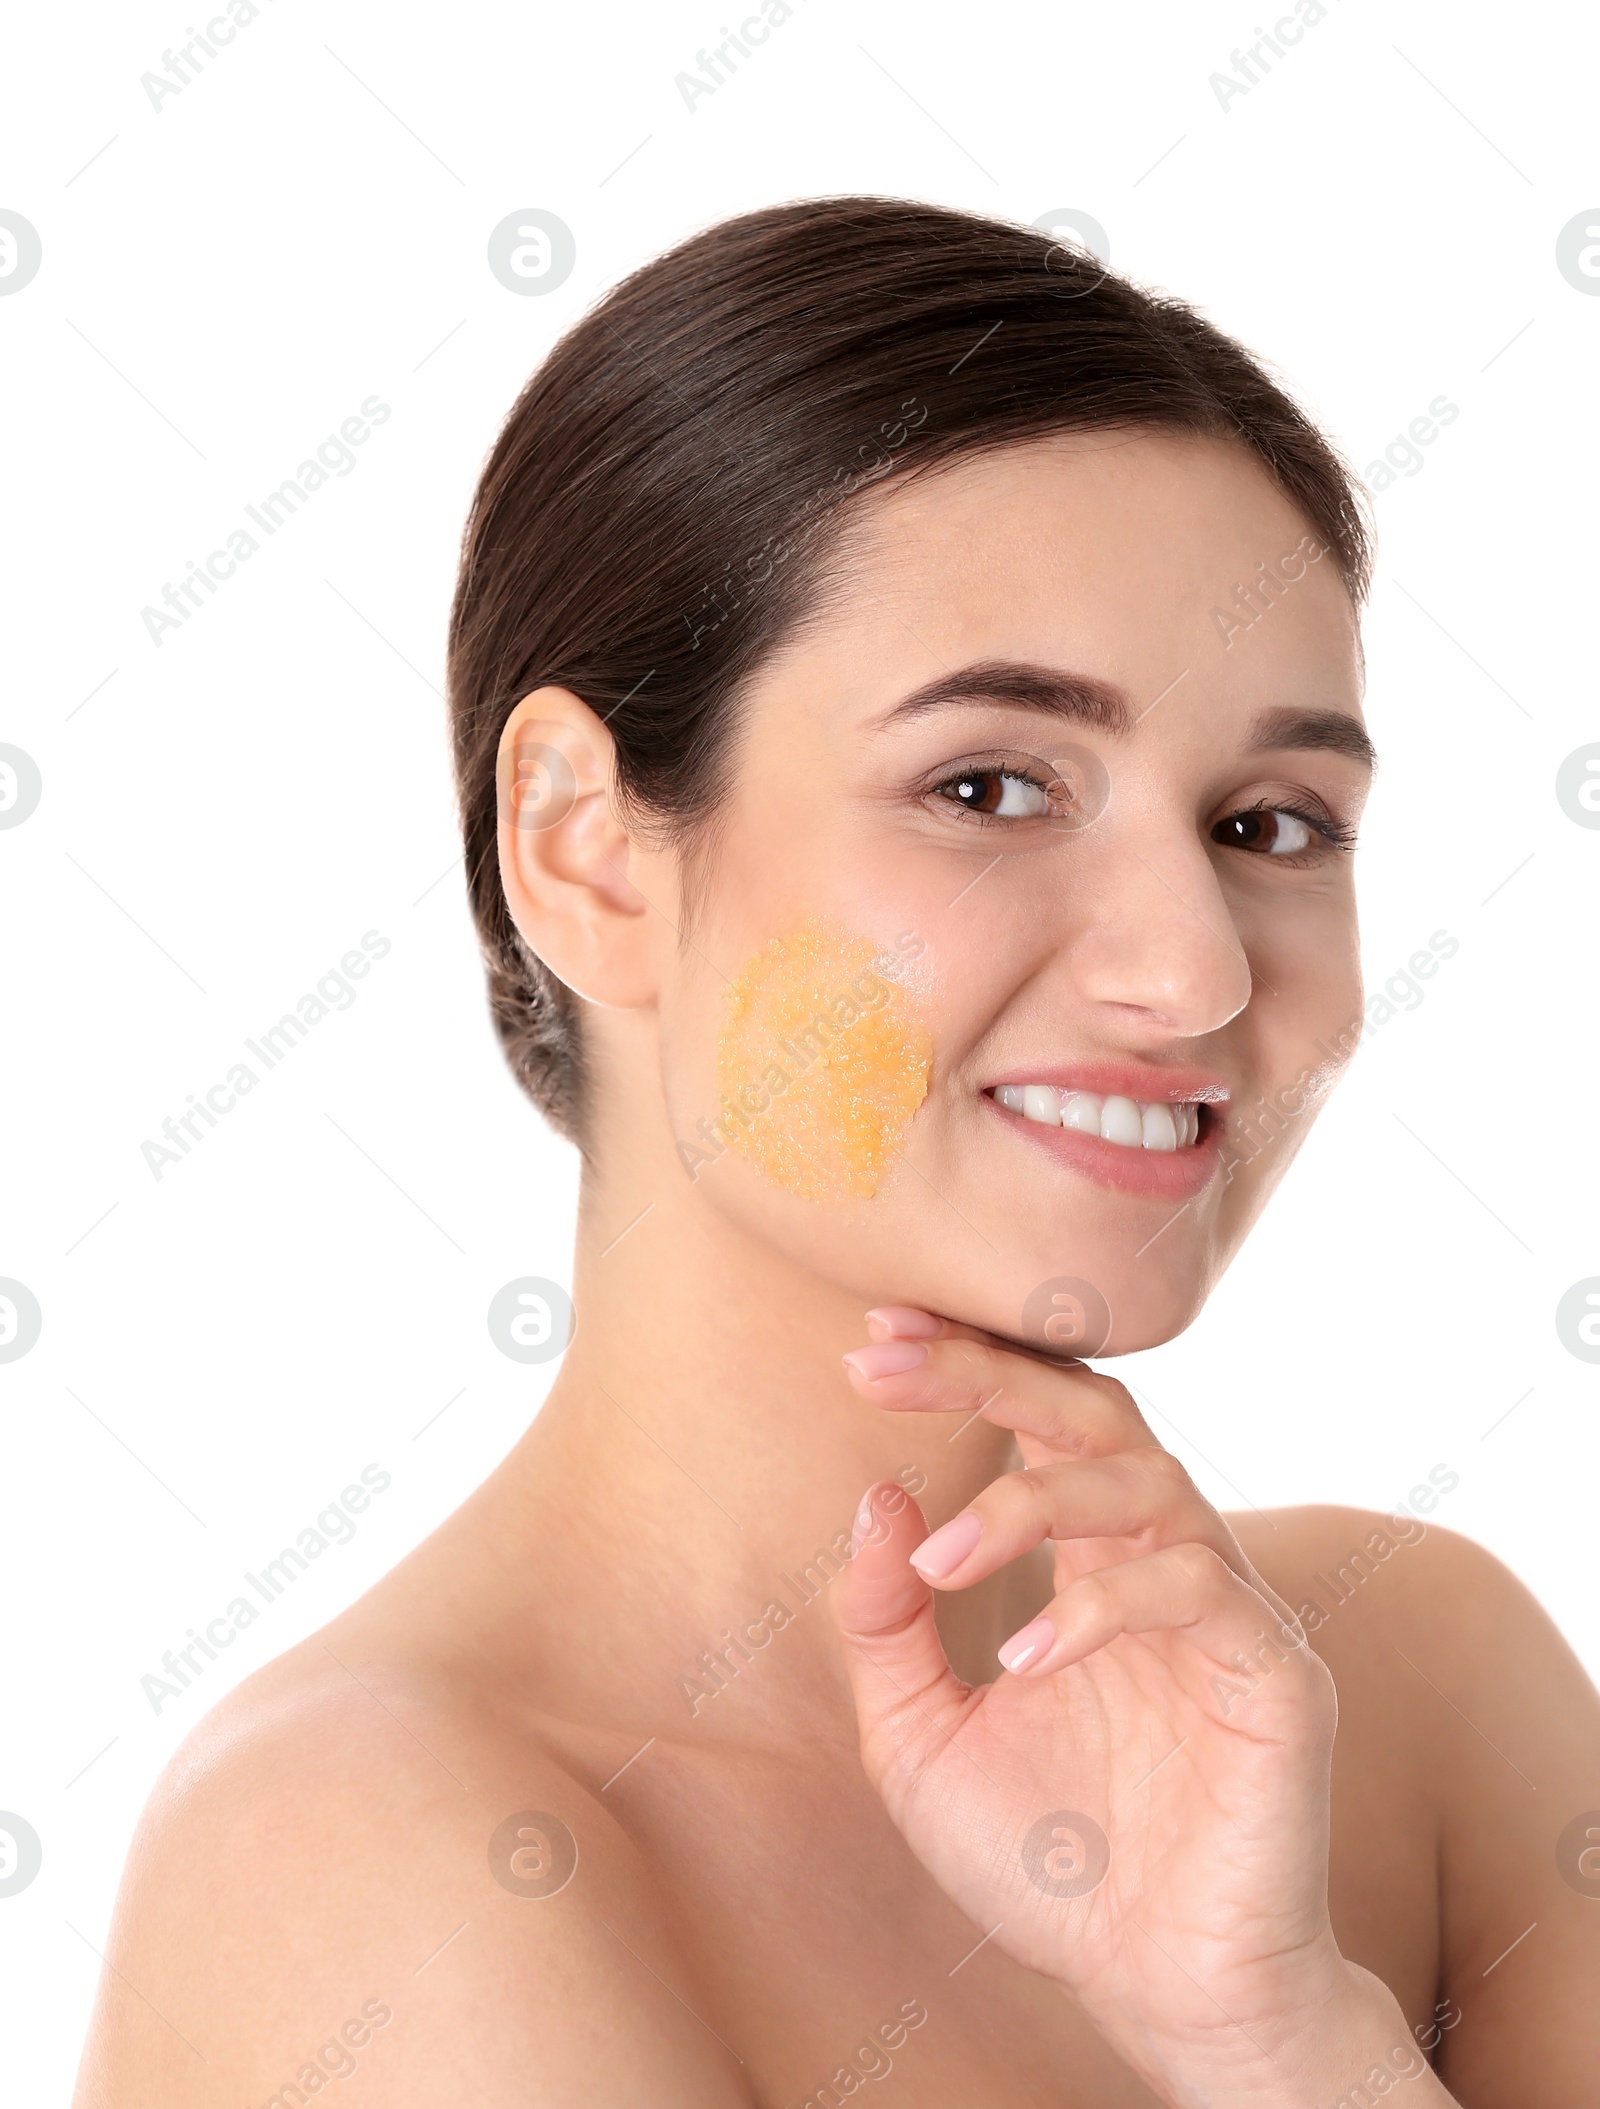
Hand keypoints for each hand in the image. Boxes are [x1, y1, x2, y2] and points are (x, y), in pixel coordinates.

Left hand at [832, 1307, 1376, 2104]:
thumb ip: (886, 1629)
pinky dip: (1100, 1607)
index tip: (871, 1341)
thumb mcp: (920, 1743)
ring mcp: (1228, 1614)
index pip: (1043, 1422)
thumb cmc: (1048, 1866)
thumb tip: (875, 1499)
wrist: (1154, 1992)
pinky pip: (1197, 1588)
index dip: (966, 1366)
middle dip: (989, 1371)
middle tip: (887, 1361)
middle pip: (1097, 1412)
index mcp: (1092, 1564)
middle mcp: (1164, 1565)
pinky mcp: (1276, 1677)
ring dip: (1029, 1499)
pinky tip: (1023, 1659)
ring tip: (939, 1560)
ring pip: (1149, 1480)